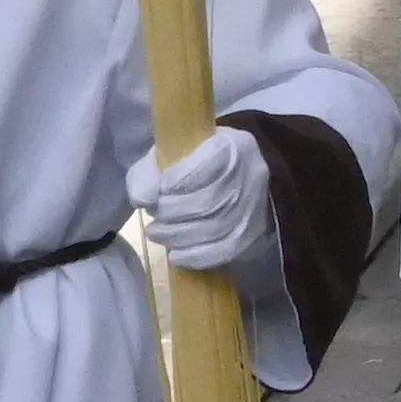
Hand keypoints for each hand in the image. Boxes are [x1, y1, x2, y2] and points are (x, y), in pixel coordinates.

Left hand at [129, 123, 277, 274]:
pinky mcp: (255, 234)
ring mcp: (256, 206)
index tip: (157, 192)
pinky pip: (225, 251)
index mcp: (234, 145)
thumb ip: (148, 174)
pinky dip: (195, 256)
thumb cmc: (194, 167)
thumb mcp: (168, 158)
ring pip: (216, 228)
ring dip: (178, 236)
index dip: (178, 181)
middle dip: (172, 213)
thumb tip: (143, 200)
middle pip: (210, 201)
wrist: (230, 184)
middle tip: (153, 218)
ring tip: (158, 233)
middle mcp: (253, 173)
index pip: (208, 163)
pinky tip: (176, 255)